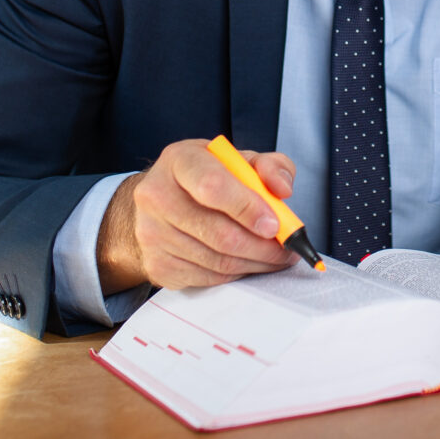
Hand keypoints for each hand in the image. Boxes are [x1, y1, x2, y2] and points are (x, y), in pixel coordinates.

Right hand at [97, 139, 298, 292]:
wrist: (159, 204)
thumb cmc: (207, 178)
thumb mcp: (238, 160)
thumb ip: (269, 166)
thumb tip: (282, 189)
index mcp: (180, 160)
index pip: (212, 186)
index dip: (248, 208)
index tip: (275, 224)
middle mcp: (157, 195)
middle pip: (218, 232)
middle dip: (262, 246)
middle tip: (287, 249)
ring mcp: (152, 234)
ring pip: (217, 260)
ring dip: (255, 263)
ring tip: (275, 258)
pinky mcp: (157, 265)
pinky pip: (207, 278)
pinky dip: (236, 274)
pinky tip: (248, 263)